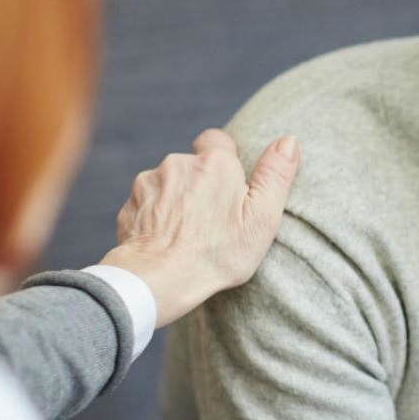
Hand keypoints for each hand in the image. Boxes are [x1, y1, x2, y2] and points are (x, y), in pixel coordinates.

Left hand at [100, 128, 299, 326]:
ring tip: (188, 232)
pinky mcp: (129, 206)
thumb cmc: (216, 253)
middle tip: (212, 217)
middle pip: (192, 164)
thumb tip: (289, 141)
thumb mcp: (262, 218)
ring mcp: (149, 184)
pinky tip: (166, 239)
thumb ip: (276, 175)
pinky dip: (156, 216)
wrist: (158, 280)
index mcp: (215, 163)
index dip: (224, 158)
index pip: (218, 139)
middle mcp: (178, 164)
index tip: (229, 184)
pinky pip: (147, 204)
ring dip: (176, 199)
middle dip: (200, 182)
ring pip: (168, 183)